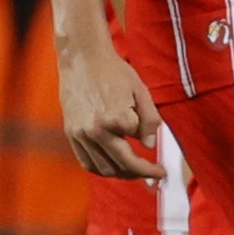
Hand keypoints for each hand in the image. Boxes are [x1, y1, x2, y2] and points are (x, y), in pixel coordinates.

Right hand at [59, 35, 160, 177]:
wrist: (82, 59)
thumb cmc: (114, 72)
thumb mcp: (141, 91)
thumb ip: (149, 119)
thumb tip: (148, 145)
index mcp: (116, 119)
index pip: (139, 145)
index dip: (153, 156)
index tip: (163, 168)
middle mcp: (96, 130)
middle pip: (122, 165)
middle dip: (141, 174)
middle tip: (154, 176)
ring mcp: (80, 134)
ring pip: (103, 168)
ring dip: (122, 175)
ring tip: (136, 172)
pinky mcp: (70, 134)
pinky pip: (86, 162)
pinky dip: (102, 169)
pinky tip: (115, 167)